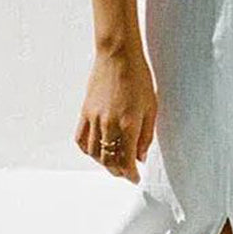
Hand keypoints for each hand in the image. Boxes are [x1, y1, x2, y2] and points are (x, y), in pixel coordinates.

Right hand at [75, 46, 156, 181]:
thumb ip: (146, 135)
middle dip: (118, 171)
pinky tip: (96, 151)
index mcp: (128, 124)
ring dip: (104, 163)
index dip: (131, 173)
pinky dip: (88, 150)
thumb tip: (140, 156)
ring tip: (113, 164)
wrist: (118, 55)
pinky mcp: (85, 112)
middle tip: (126, 173)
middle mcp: (109, 124)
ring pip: (94, 152)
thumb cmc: (138, 77)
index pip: (127, 160)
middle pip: (109, 160)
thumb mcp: (151, 107)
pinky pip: (81, 138)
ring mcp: (94, 118)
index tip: (135, 178)